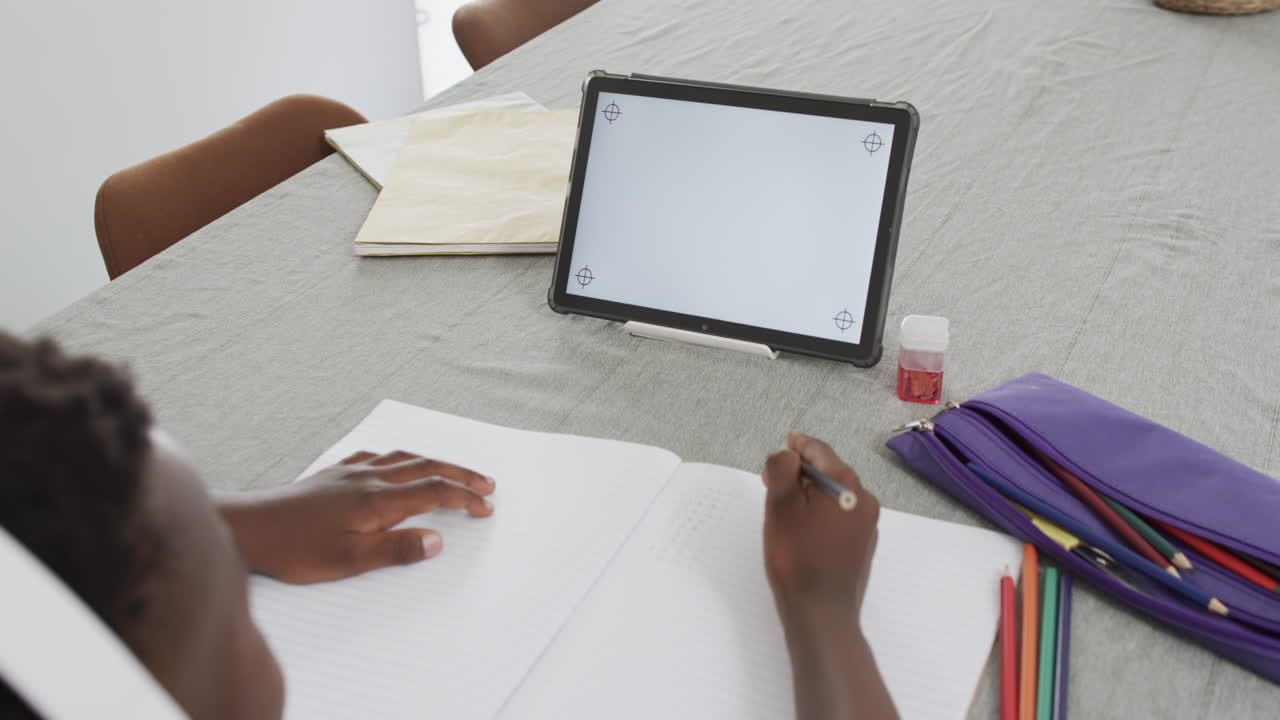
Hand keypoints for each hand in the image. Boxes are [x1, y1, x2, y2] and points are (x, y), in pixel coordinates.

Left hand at [219, 450, 495, 582]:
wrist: (251, 527)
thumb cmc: (294, 549)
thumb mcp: (348, 561)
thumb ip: (395, 550)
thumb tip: (436, 541)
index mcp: (378, 500)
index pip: (434, 493)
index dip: (465, 499)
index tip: (486, 506)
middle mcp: (369, 479)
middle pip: (427, 468)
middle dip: (461, 475)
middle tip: (487, 483)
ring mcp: (351, 472)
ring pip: (405, 458)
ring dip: (435, 462)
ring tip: (453, 469)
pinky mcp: (333, 473)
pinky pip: (376, 456)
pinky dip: (398, 457)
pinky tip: (395, 462)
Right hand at [762, 432, 880, 621]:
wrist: (822, 612)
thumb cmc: (797, 556)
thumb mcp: (780, 504)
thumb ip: (782, 469)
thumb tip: (788, 455)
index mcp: (846, 483)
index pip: (819, 450)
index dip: (797, 446)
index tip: (784, 445)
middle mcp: (864, 499)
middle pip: (829, 473)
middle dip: (801, 474)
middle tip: (773, 483)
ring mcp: (867, 526)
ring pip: (834, 497)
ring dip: (811, 496)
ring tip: (785, 511)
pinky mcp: (863, 548)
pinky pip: (840, 520)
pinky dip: (821, 517)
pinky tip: (803, 534)